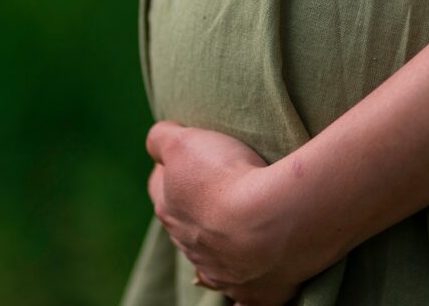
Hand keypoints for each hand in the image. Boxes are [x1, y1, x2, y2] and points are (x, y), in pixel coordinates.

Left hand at [145, 121, 303, 305]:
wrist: (270, 223)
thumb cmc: (225, 178)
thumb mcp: (182, 142)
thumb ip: (161, 139)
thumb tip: (158, 142)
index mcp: (169, 212)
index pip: (159, 187)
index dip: (169, 170)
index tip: (185, 158)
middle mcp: (190, 248)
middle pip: (184, 226)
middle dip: (194, 210)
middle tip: (216, 190)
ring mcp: (222, 273)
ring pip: (209, 262)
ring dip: (217, 249)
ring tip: (231, 234)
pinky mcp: (255, 292)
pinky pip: (243, 299)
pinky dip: (241, 295)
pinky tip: (242, 295)